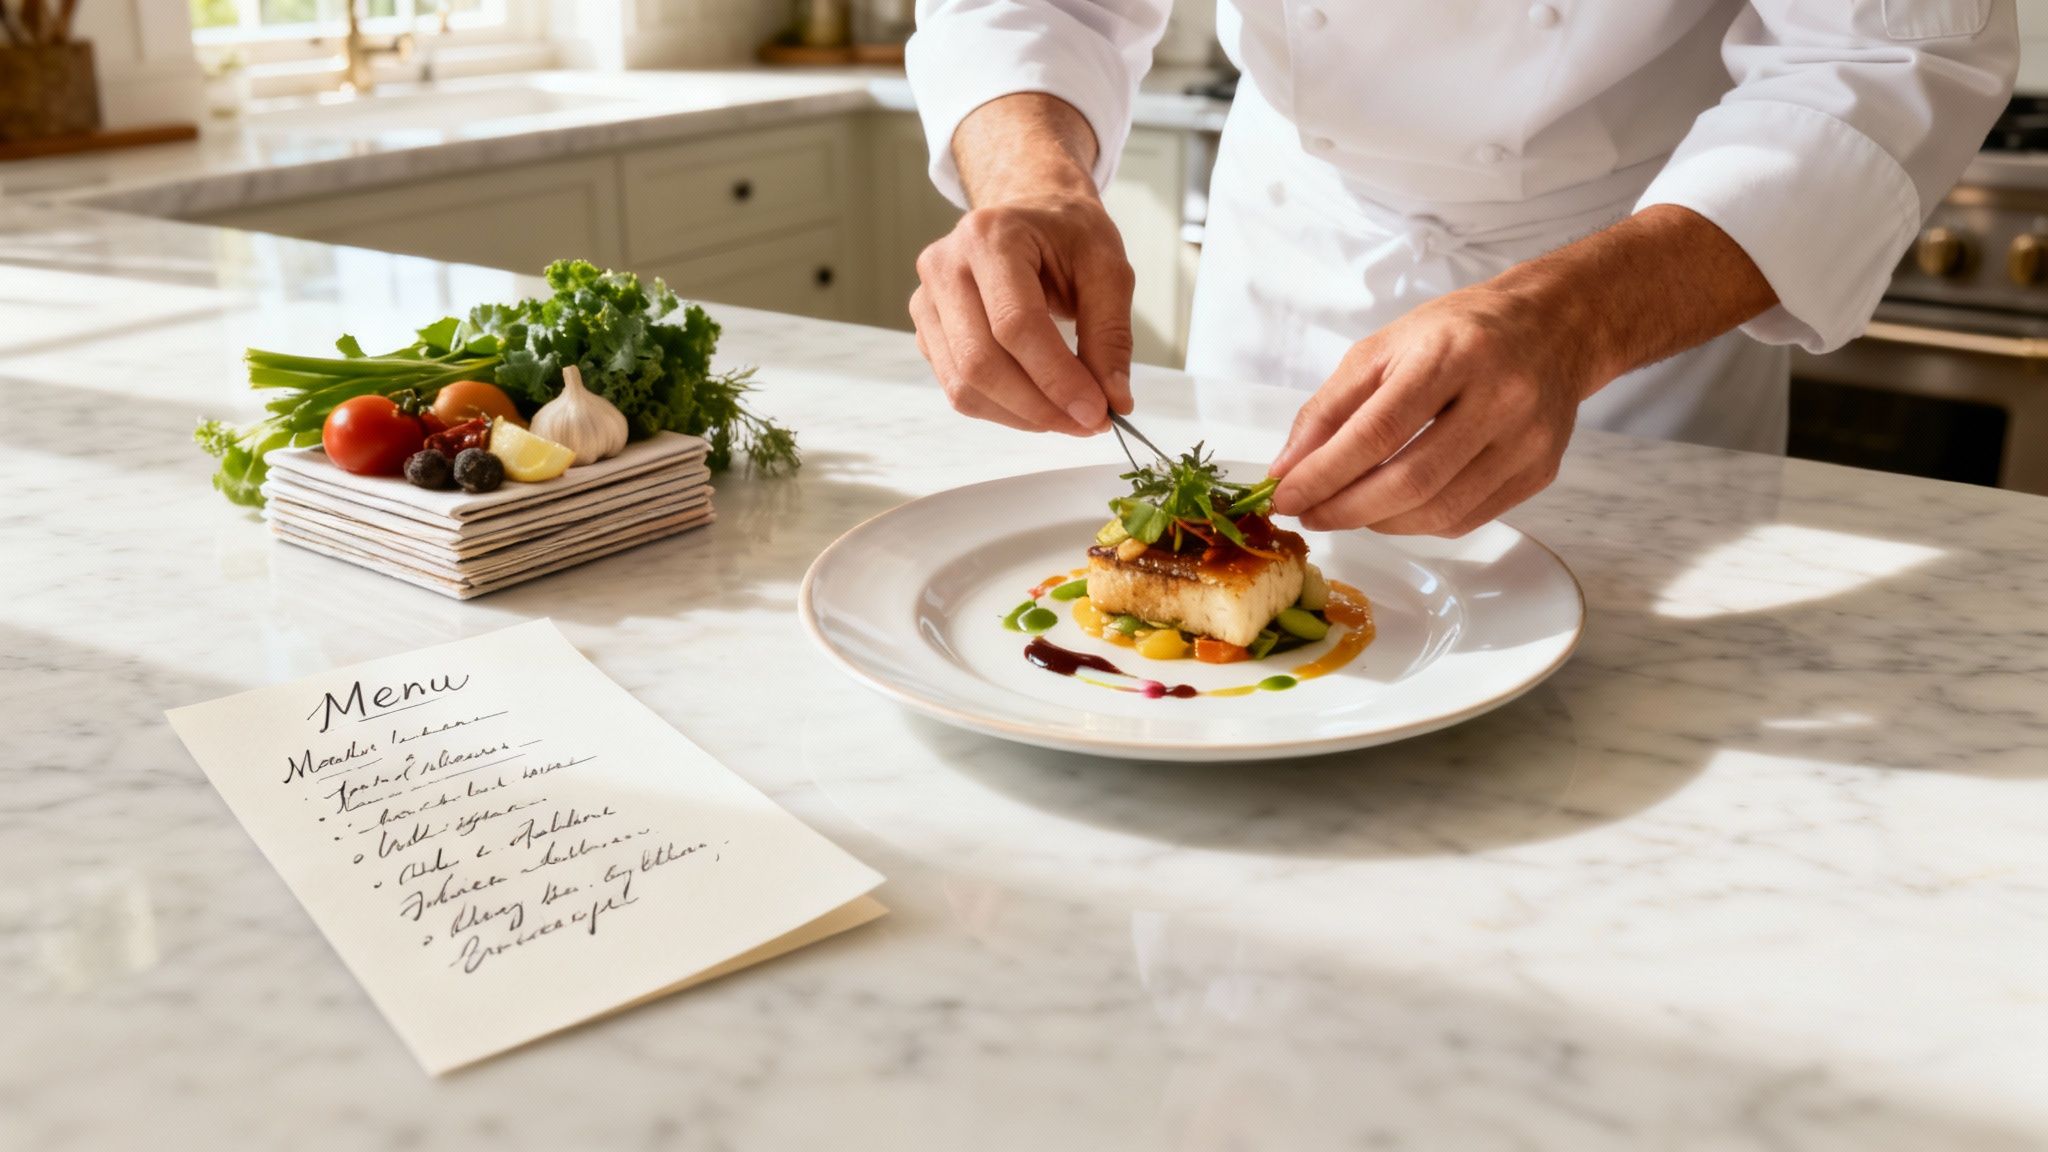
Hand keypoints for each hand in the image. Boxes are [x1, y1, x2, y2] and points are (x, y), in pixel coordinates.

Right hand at [909, 93, 1135, 435]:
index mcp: (990, 236)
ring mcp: (927, 300)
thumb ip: (1111, 335)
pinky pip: (958, 389)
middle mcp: (945, 265)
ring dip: (1021, 416)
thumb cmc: (1068, 235)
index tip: (1098, 412)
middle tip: (1088, 423)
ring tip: (1069, 417)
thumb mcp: (1108, 269)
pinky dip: (1003, 410)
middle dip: (1038, 406)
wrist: (1031, 214)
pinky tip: (1040, 404)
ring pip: (963, 386)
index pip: (1016, 324)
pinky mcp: (927, 331)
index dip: (1057, 378)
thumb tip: (1115, 401)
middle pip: (981, 362)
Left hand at [1268, 286, 1592, 536]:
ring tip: (1345, 510)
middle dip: (1345, 508)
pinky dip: (1416, 523)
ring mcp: (1527, 440)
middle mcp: (1500, 397)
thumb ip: (1329, 408)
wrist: (1552, 327)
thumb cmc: (1457, 334)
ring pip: (1438, 510)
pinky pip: (1465, 519)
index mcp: (1453, 354)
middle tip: (1308, 514)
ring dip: (1377, 522)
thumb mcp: (1383, 348)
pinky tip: (1392, 509)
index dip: (1324, 473)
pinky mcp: (1539, 471)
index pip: (1378, 431)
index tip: (1284, 495)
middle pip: (1411, 481)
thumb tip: (1286, 469)